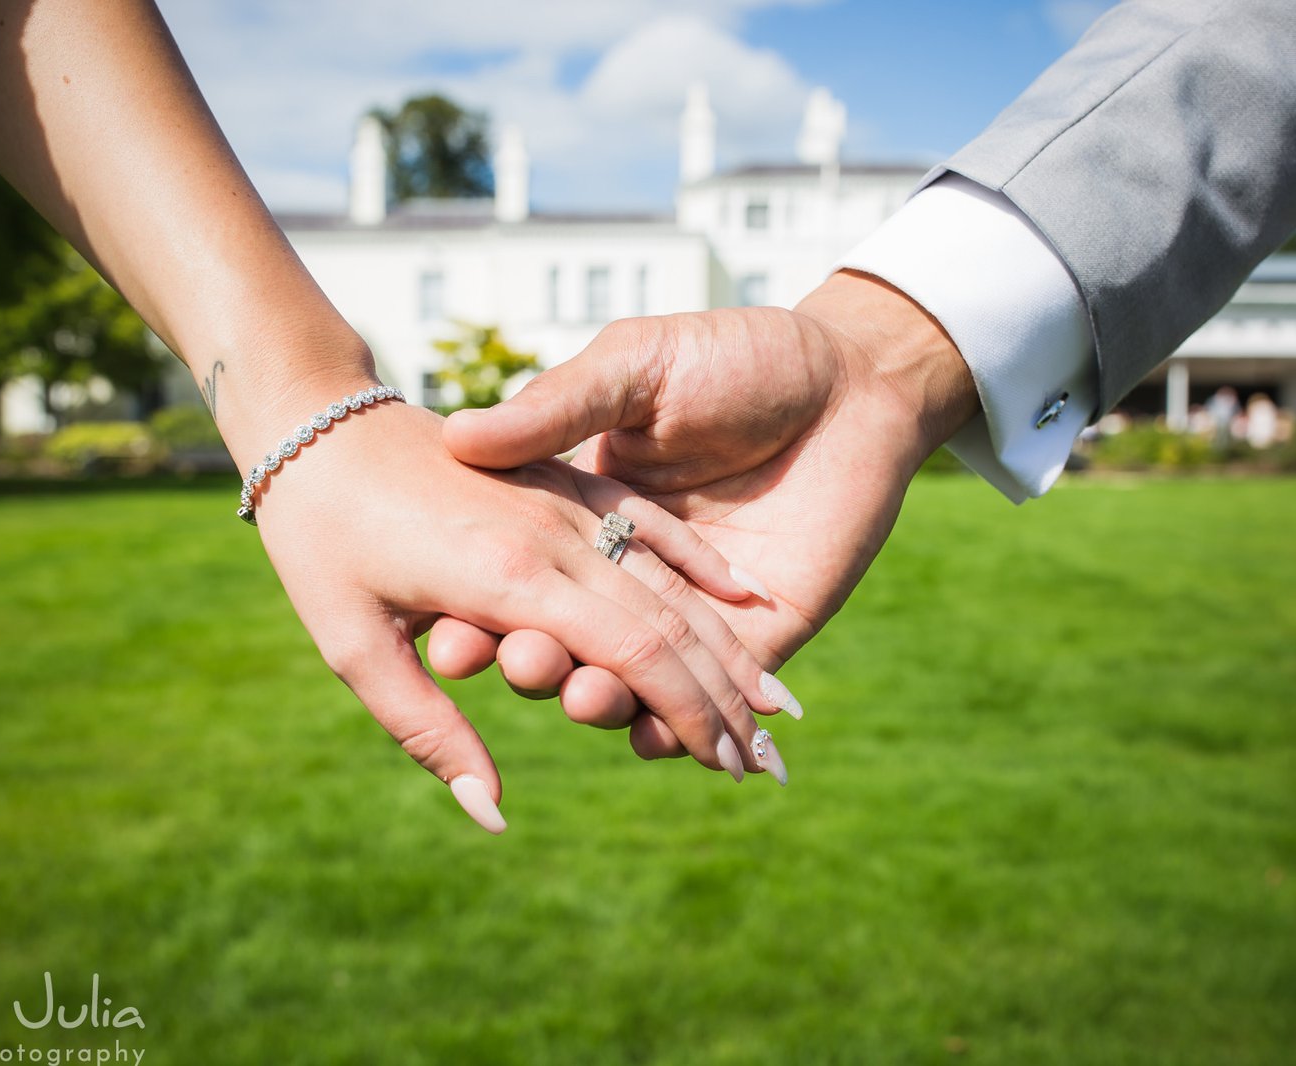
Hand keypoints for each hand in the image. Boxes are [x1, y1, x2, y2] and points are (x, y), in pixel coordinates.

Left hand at [249, 396, 778, 830]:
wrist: (314, 416)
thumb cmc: (319, 538)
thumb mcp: (353, 645)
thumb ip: (430, 731)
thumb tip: (493, 814)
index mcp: (510, 578)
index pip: (635, 654)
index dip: (691, 714)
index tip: (729, 767)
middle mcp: (555, 535)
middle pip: (670, 621)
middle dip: (729, 696)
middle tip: (771, 759)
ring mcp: (564, 499)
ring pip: (670, 577)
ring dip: (729, 644)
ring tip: (780, 701)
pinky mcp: (562, 476)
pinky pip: (648, 522)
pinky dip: (700, 564)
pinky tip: (744, 598)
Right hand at [436, 272, 979, 752]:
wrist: (851, 379)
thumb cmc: (736, 357)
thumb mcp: (634, 366)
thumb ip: (559, 406)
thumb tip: (462, 437)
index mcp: (581, 516)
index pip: (514, 582)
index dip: (477, 614)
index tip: (445, 634)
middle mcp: (624, 577)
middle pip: (562, 643)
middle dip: (534, 664)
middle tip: (523, 662)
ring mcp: (688, 618)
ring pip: (624, 685)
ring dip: (598, 702)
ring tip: (588, 697)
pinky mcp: (755, 644)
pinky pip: (702, 708)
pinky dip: (672, 734)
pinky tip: (654, 740)